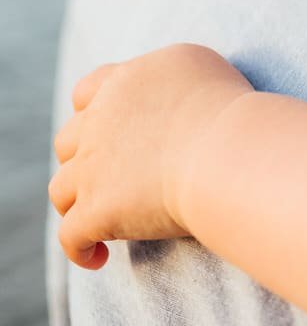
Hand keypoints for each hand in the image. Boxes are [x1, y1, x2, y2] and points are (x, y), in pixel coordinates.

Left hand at [49, 45, 252, 268]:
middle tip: (109, 180)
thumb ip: (169, 76)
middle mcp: (99, 121)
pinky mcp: (96, 211)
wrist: (224, 150)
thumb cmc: (227, 109)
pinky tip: (99, 259)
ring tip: (99, 222)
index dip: (90, 113)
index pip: (86, 92)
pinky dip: (80, 250)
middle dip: (82, 161)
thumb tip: (171, 95)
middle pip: (68, 142)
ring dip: (75, 204)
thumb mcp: (198, 66)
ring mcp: (92, 168)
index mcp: (123, 82)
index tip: (108, 132)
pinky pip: (71, 237)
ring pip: (61, 190)